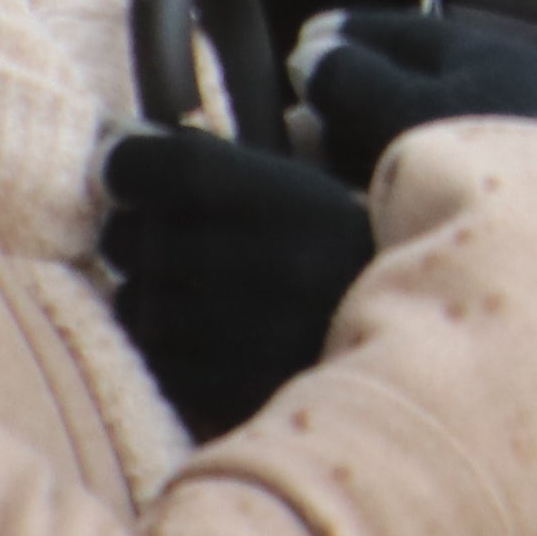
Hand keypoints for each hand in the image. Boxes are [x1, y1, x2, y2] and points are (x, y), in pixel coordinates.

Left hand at [97, 127, 378, 438]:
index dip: (126, 164)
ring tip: (210, 292)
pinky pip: (155, 357)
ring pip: (131, 300)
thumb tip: (116, 146)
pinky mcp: (217, 389)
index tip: (131, 170)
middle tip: (187, 238)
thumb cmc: (349, 254)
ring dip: (152, 293)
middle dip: (141, 232)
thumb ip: (217, 164)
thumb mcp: (302, 188)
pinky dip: (171, 344)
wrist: (419, 350)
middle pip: (126, 234)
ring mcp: (225, 331)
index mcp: (273, 194)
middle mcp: (242, 258)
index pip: (146, 166)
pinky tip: (218, 334)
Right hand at [290, 8, 536, 177]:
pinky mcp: (497, 196)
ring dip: (359, 128)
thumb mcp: (406, 110)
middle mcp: (505, 92)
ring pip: (416, 124)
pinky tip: (341, 181)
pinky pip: (426, 163)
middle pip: (414, 77)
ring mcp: (505, 147)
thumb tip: (310, 54)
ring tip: (302, 136)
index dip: (352, 31)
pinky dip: (381, 162)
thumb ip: (356, 80)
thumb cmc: (473, 160)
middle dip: (351, 84)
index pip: (412, 32)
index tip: (303, 34)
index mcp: (492, 57)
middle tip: (299, 90)